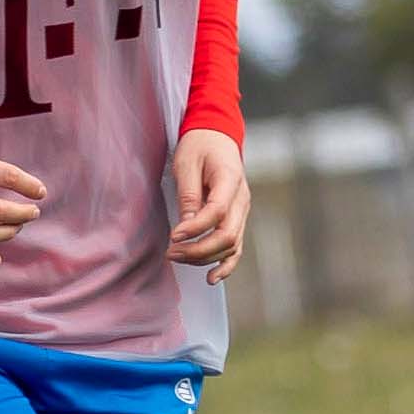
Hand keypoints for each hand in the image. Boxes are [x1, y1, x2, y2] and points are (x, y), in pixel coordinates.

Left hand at [168, 130, 250, 268]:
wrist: (217, 136)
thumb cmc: (200, 145)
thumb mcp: (187, 164)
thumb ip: (189, 196)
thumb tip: (185, 229)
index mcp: (231, 180)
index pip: (217, 212)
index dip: (195, 228)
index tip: (173, 237)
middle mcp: (242, 200)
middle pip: (227, 236)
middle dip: (198, 250)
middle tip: (171, 253)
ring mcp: (242, 211)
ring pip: (231, 246)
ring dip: (205, 258)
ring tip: (178, 258)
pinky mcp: (237, 218)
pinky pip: (235, 246)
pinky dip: (225, 264)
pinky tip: (211, 278)